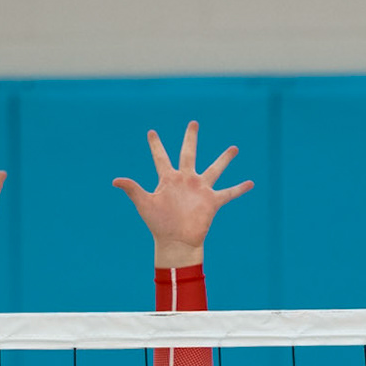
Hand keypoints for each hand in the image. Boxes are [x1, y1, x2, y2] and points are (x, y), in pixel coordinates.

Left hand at [112, 120, 252, 268]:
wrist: (176, 242)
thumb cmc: (158, 224)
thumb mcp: (144, 204)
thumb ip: (133, 189)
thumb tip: (115, 180)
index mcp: (168, 179)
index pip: (160, 157)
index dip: (155, 145)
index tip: (151, 132)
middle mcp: (185, 180)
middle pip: (189, 153)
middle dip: (191, 138)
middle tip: (193, 123)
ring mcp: (200, 190)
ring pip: (215, 169)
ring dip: (224, 159)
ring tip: (234, 148)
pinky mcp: (211, 201)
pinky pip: (228, 193)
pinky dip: (239, 189)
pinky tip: (250, 183)